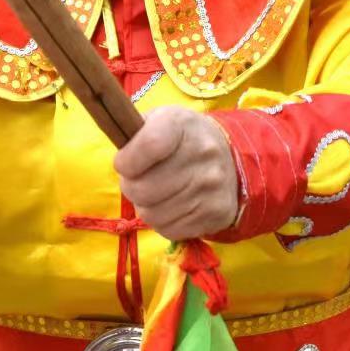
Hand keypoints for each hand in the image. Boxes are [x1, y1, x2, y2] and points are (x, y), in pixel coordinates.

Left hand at [114, 107, 240, 240]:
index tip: (123, 164)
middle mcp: (202, 154)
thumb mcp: (159, 120)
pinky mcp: (217, 213)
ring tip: (156, 193)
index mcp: (181, 124)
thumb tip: (119, 161)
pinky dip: (163, 222)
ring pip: (153, 214)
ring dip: (146, 207)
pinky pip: (170, 230)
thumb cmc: (182, 138)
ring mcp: (212, 186)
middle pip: (144, 189)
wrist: (230, 158)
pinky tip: (172, 205)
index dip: (126, 161)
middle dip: (131, 188)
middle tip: (139, 181)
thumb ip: (134, 134)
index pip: (149, 145)